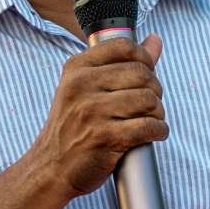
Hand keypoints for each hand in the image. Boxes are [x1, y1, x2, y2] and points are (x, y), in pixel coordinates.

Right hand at [30, 34, 166, 198]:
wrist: (51, 168)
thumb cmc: (73, 127)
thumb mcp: (87, 88)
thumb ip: (122, 62)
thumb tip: (155, 40)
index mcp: (77, 68)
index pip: (124, 46)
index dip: (144, 58)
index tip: (147, 72)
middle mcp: (81, 85)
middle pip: (141, 73)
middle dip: (155, 89)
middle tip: (151, 103)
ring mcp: (91, 111)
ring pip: (147, 99)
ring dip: (158, 111)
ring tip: (152, 118)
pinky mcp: (103, 137)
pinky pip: (146, 126)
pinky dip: (158, 130)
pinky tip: (154, 133)